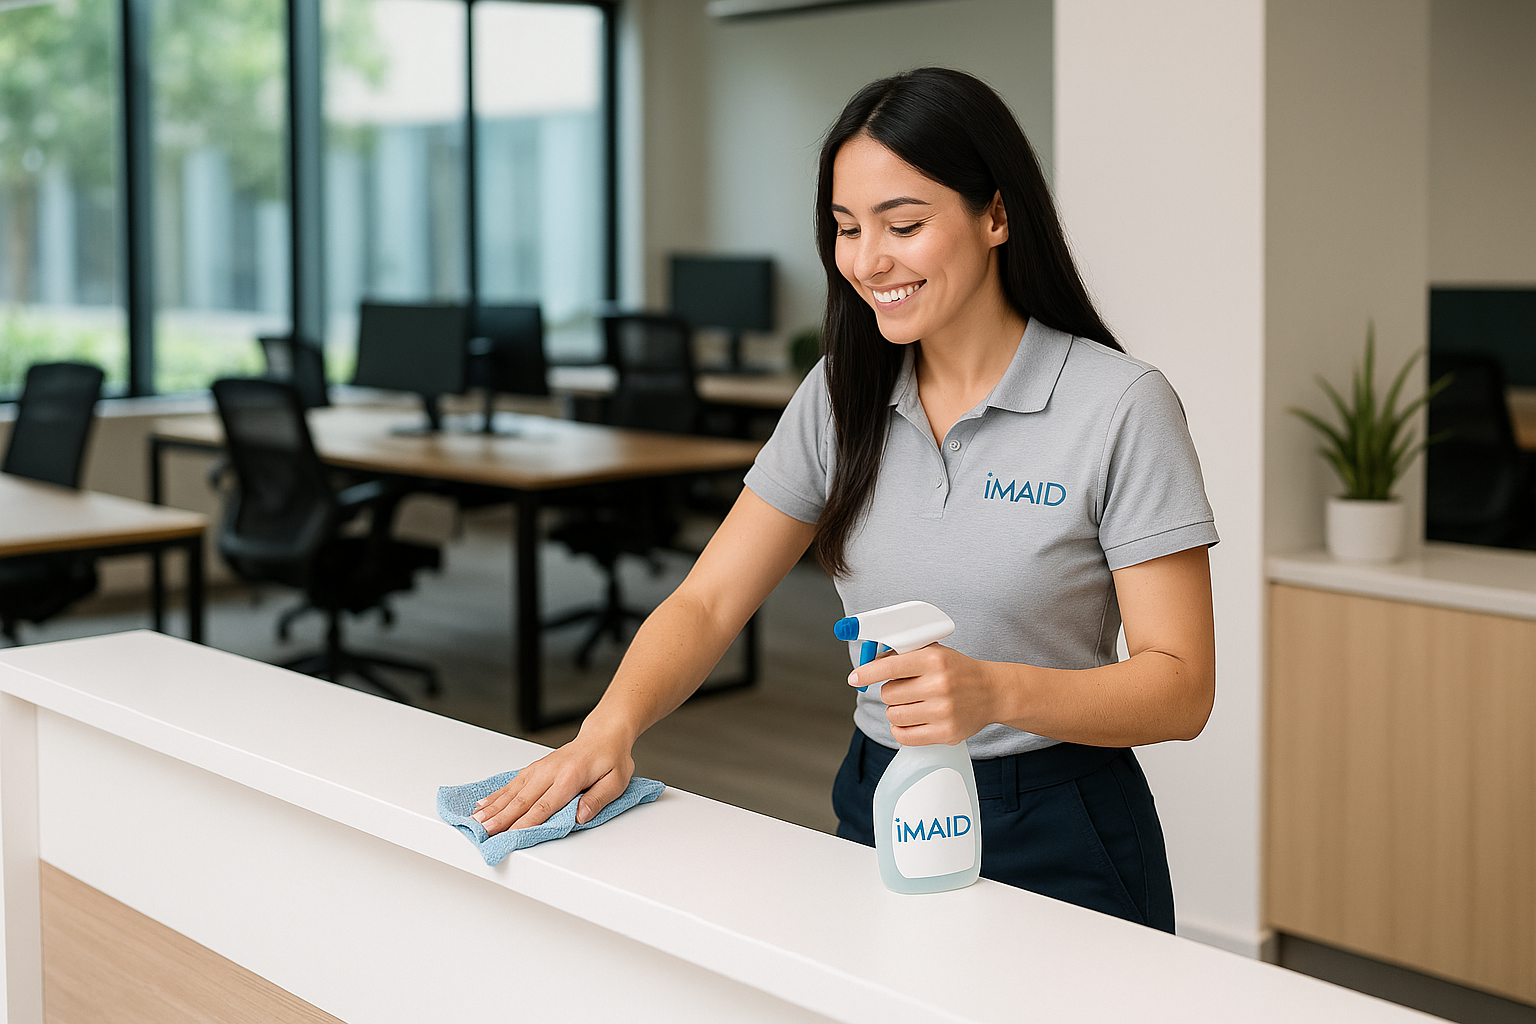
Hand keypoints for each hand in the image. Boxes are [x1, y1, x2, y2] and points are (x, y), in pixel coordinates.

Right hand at [471, 727, 634, 835]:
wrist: (604, 735)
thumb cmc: (611, 759)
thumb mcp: (616, 781)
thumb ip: (598, 799)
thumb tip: (580, 816)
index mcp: (571, 776)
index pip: (545, 805)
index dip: (526, 822)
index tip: (511, 836)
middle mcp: (551, 771)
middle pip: (523, 799)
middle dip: (502, 817)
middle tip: (484, 832)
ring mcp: (540, 768)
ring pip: (513, 790)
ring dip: (494, 807)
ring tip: (477, 821)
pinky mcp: (535, 768)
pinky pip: (512, 782)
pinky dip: (496, 794)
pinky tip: (483, 804)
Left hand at [848, 644, 1002, 745]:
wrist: (992, 692)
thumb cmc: (957, 670)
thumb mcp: (934, 652)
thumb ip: (904, 654)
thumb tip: (870, 663)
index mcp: (934, 660)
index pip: (890, 666)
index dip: (867, 672)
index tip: (854, 678)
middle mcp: (939, 685)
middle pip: (889, 693)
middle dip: (891, 692)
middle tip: (905, 689)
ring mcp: (943, 711)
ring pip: (894, 715)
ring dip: (896, 710)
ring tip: (912, 704)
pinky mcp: (946, 733)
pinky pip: (905, 736)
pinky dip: (901, 729)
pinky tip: (911, 720)